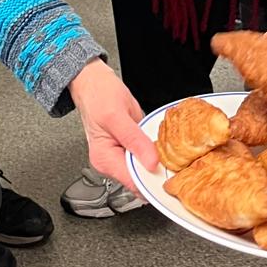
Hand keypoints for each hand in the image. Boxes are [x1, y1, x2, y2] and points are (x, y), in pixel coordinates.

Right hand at [69, 59, 158, 187]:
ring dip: (158, 161)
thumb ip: (135, 141)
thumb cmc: (99, 95)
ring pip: (145, 169)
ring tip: (165, 147)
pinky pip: (144, 157)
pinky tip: (157, 143)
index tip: (170, 170)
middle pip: (141, 179)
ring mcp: (119, 157)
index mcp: (105, 159)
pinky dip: (154, 152)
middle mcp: (110, 163)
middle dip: (158, 170)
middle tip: (172, 156)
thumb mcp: (118, 116)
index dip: (153, 179)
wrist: (94, 82)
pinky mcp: (127, 150)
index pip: (134, 183)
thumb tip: (152, 163)